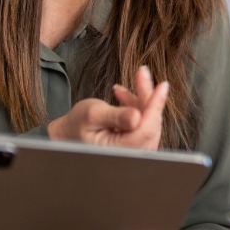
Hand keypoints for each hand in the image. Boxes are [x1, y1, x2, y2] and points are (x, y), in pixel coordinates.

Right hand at [47, 66, 166, 149]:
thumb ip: (116, 116)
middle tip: (141, 74)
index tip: (162, 85)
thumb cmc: (76, 125)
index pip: (146, 129)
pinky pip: (144, 123)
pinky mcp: (136, 144)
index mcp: (119, 151)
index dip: (155, 105)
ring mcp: (135, 151)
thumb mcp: (93, 115)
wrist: (67, 133)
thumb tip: (137, 118)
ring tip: (121, 89)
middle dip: (147, 96)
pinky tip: (123, 97)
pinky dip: (137, 107)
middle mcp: (131, 155)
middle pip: (150, 123)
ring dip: (140, 100)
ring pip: (148, 121)